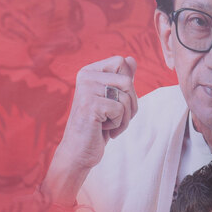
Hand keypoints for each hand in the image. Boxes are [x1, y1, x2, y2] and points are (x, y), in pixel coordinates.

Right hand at [43, 56, 138, 204]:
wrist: (79, 152)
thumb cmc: (97, 127)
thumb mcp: (113, 101)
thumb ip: (121, 80)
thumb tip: (132, 59)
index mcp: (89, 71)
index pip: (121, 62)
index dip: (127, 86)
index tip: (114, 102)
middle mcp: (85, 76)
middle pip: (128, 81)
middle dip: (130, 105)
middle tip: (115, 118)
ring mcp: (86, 89)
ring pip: (126, 97)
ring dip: (124, 118)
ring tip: (108, 125)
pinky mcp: (90, 104)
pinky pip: (120, 110)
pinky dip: (118, 125)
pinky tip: (103, 129)